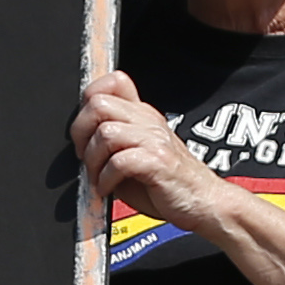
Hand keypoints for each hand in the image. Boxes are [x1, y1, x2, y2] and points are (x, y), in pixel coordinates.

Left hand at [71, 72, 226, 244]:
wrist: (204, 202)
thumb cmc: (168, 184)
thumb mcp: (137, 154)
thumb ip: (113, 142)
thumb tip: (80, 142)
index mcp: (143, 115)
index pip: (112, 82)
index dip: (88, 100)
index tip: (84, 131)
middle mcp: (149, 121)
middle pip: (99, 104)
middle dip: (81, 133)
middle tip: (87, 158)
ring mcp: (155, 140)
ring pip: (106, 133)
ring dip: (93, 160)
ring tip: (98, 177)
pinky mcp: (158, 162)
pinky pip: (119, 161)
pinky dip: (105, 179)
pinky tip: (108, 189)